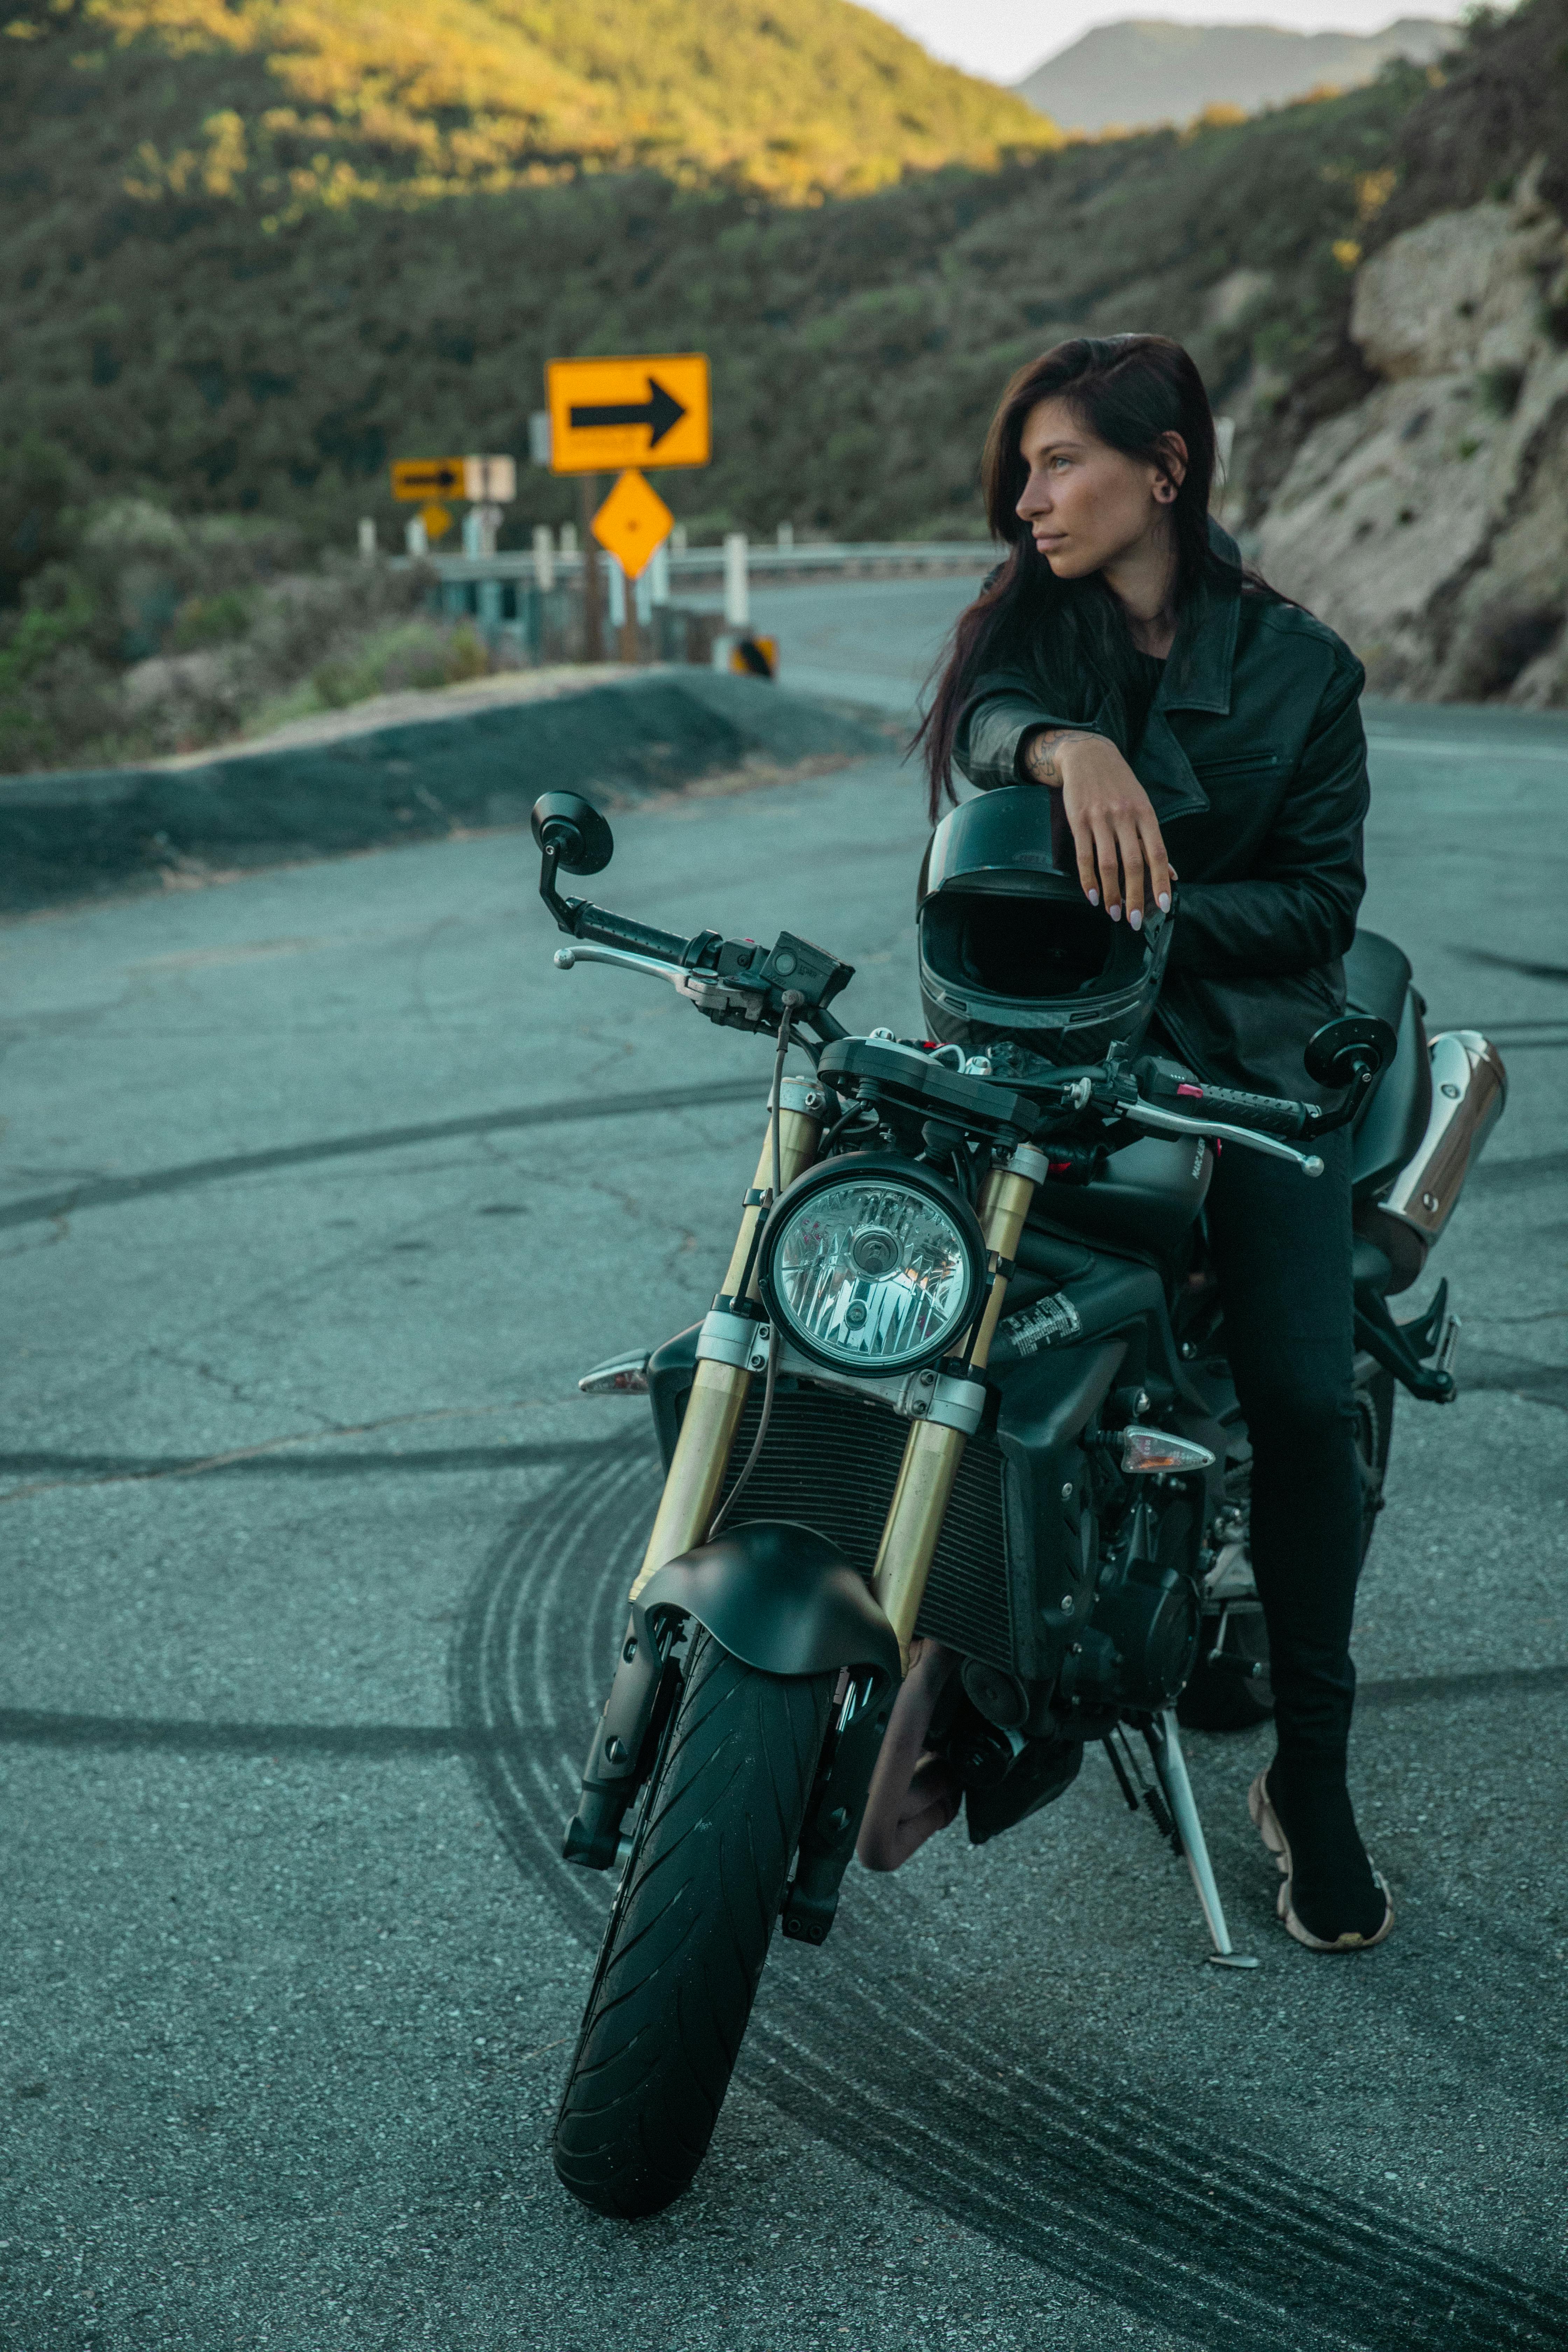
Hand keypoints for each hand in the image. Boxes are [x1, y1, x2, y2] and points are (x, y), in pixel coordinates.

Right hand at [1021, 729, 1173, 926]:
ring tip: (1114, 913)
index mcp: (1145, 814)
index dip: (1162, 880)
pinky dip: (1088, 880)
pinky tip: (1093, 896)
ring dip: (1111, 893)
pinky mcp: (1078, 820)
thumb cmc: (1119, 785)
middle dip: (1135, 896)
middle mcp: (1124, 816)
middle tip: (1134, 920)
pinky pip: (1084, 856)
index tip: (1164, 905)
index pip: (1157, 853)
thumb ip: (1153, 840)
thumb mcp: (1142, 806)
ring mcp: (1100, 818)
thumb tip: (1172, 873)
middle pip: (1133, 864)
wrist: (1088, 755)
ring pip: (1108, 864)